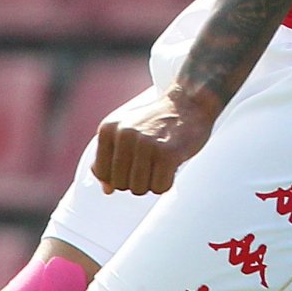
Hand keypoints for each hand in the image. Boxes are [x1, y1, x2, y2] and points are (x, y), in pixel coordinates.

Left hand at [93, 85, 217, 195]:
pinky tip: (170, 166)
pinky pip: (160, 187)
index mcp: (110, 128)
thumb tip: (107, 189)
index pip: (101, 173)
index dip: (118, 175)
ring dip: (152, 182)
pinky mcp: (168, 153)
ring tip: (160, 163)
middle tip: (150, 161)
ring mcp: (146, 144)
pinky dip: (167, 182)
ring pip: (139, 189)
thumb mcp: (125, 129)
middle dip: (137, 179)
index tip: (132, 164)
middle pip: (120, 184)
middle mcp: (125, 134)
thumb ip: (111, 157)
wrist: (190, 101)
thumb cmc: (159, 118)